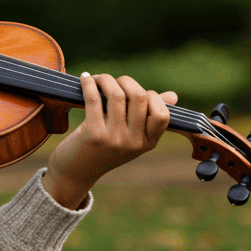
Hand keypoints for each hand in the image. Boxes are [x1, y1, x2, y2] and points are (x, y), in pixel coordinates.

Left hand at [43, 73, 177, 208]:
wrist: (76, 173)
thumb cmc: (105, 150)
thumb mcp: (131, 138)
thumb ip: (150, 117)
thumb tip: (173, 96)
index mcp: (148, 143)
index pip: (162, 114)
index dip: (152, 96)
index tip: (135, 92)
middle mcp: (134, 143)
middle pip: (139, 97)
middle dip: (126, 81)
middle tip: (113, 82)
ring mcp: (114, 139)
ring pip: (117, 94)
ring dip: (105, 79)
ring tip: (98, 78)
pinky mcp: (93, 134)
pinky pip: (94, 99)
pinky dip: (89, 84)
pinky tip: (85, 78)